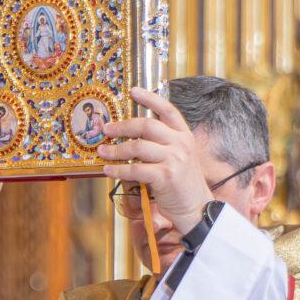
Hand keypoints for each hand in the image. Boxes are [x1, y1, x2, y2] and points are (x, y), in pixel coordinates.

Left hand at [99, 88, 212, 234]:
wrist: (197, 209)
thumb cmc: (182, 184)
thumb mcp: (179, 158)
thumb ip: (163, 145)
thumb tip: (133, 137)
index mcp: (184, 135)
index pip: (167, 109)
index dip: (150, 98)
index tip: (133, 91)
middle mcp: (181, 143)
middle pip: (146, 125)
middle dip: (122, 126)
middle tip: (106, 130)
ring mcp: (174, 159)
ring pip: (137, 146)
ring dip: (115, 150)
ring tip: (102, 152)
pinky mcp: (166, 176)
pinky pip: (135, 169)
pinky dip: (118, 169)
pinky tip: (108, 170)